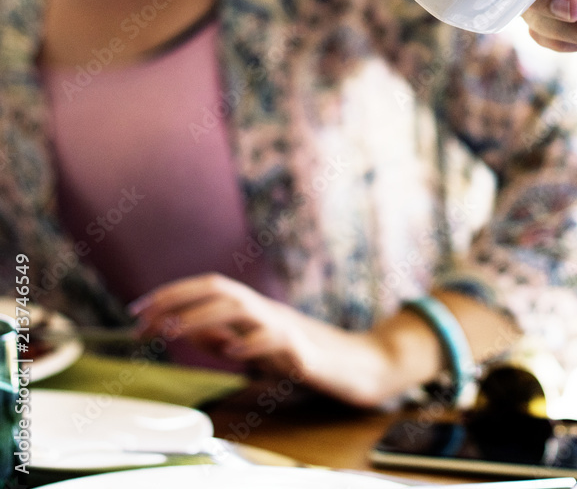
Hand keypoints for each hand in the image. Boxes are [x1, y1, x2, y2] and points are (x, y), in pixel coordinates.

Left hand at [130, 274, 398, 406]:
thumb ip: (223, 336)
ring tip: (175, 329)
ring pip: (244, 308)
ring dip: (205, 316)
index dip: (172, 293)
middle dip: (178, 299)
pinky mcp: (304, 351)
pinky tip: (234, 352)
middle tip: (144, 319)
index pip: (210, 288)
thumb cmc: (307, 356)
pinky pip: (277, 341)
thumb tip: (184, 328)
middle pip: (222, 289)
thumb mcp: (257, 346)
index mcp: (256, 309)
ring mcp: (287, 328)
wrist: (361, 364)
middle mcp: (269, 311)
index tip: (138, 309)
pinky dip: (252, 343)